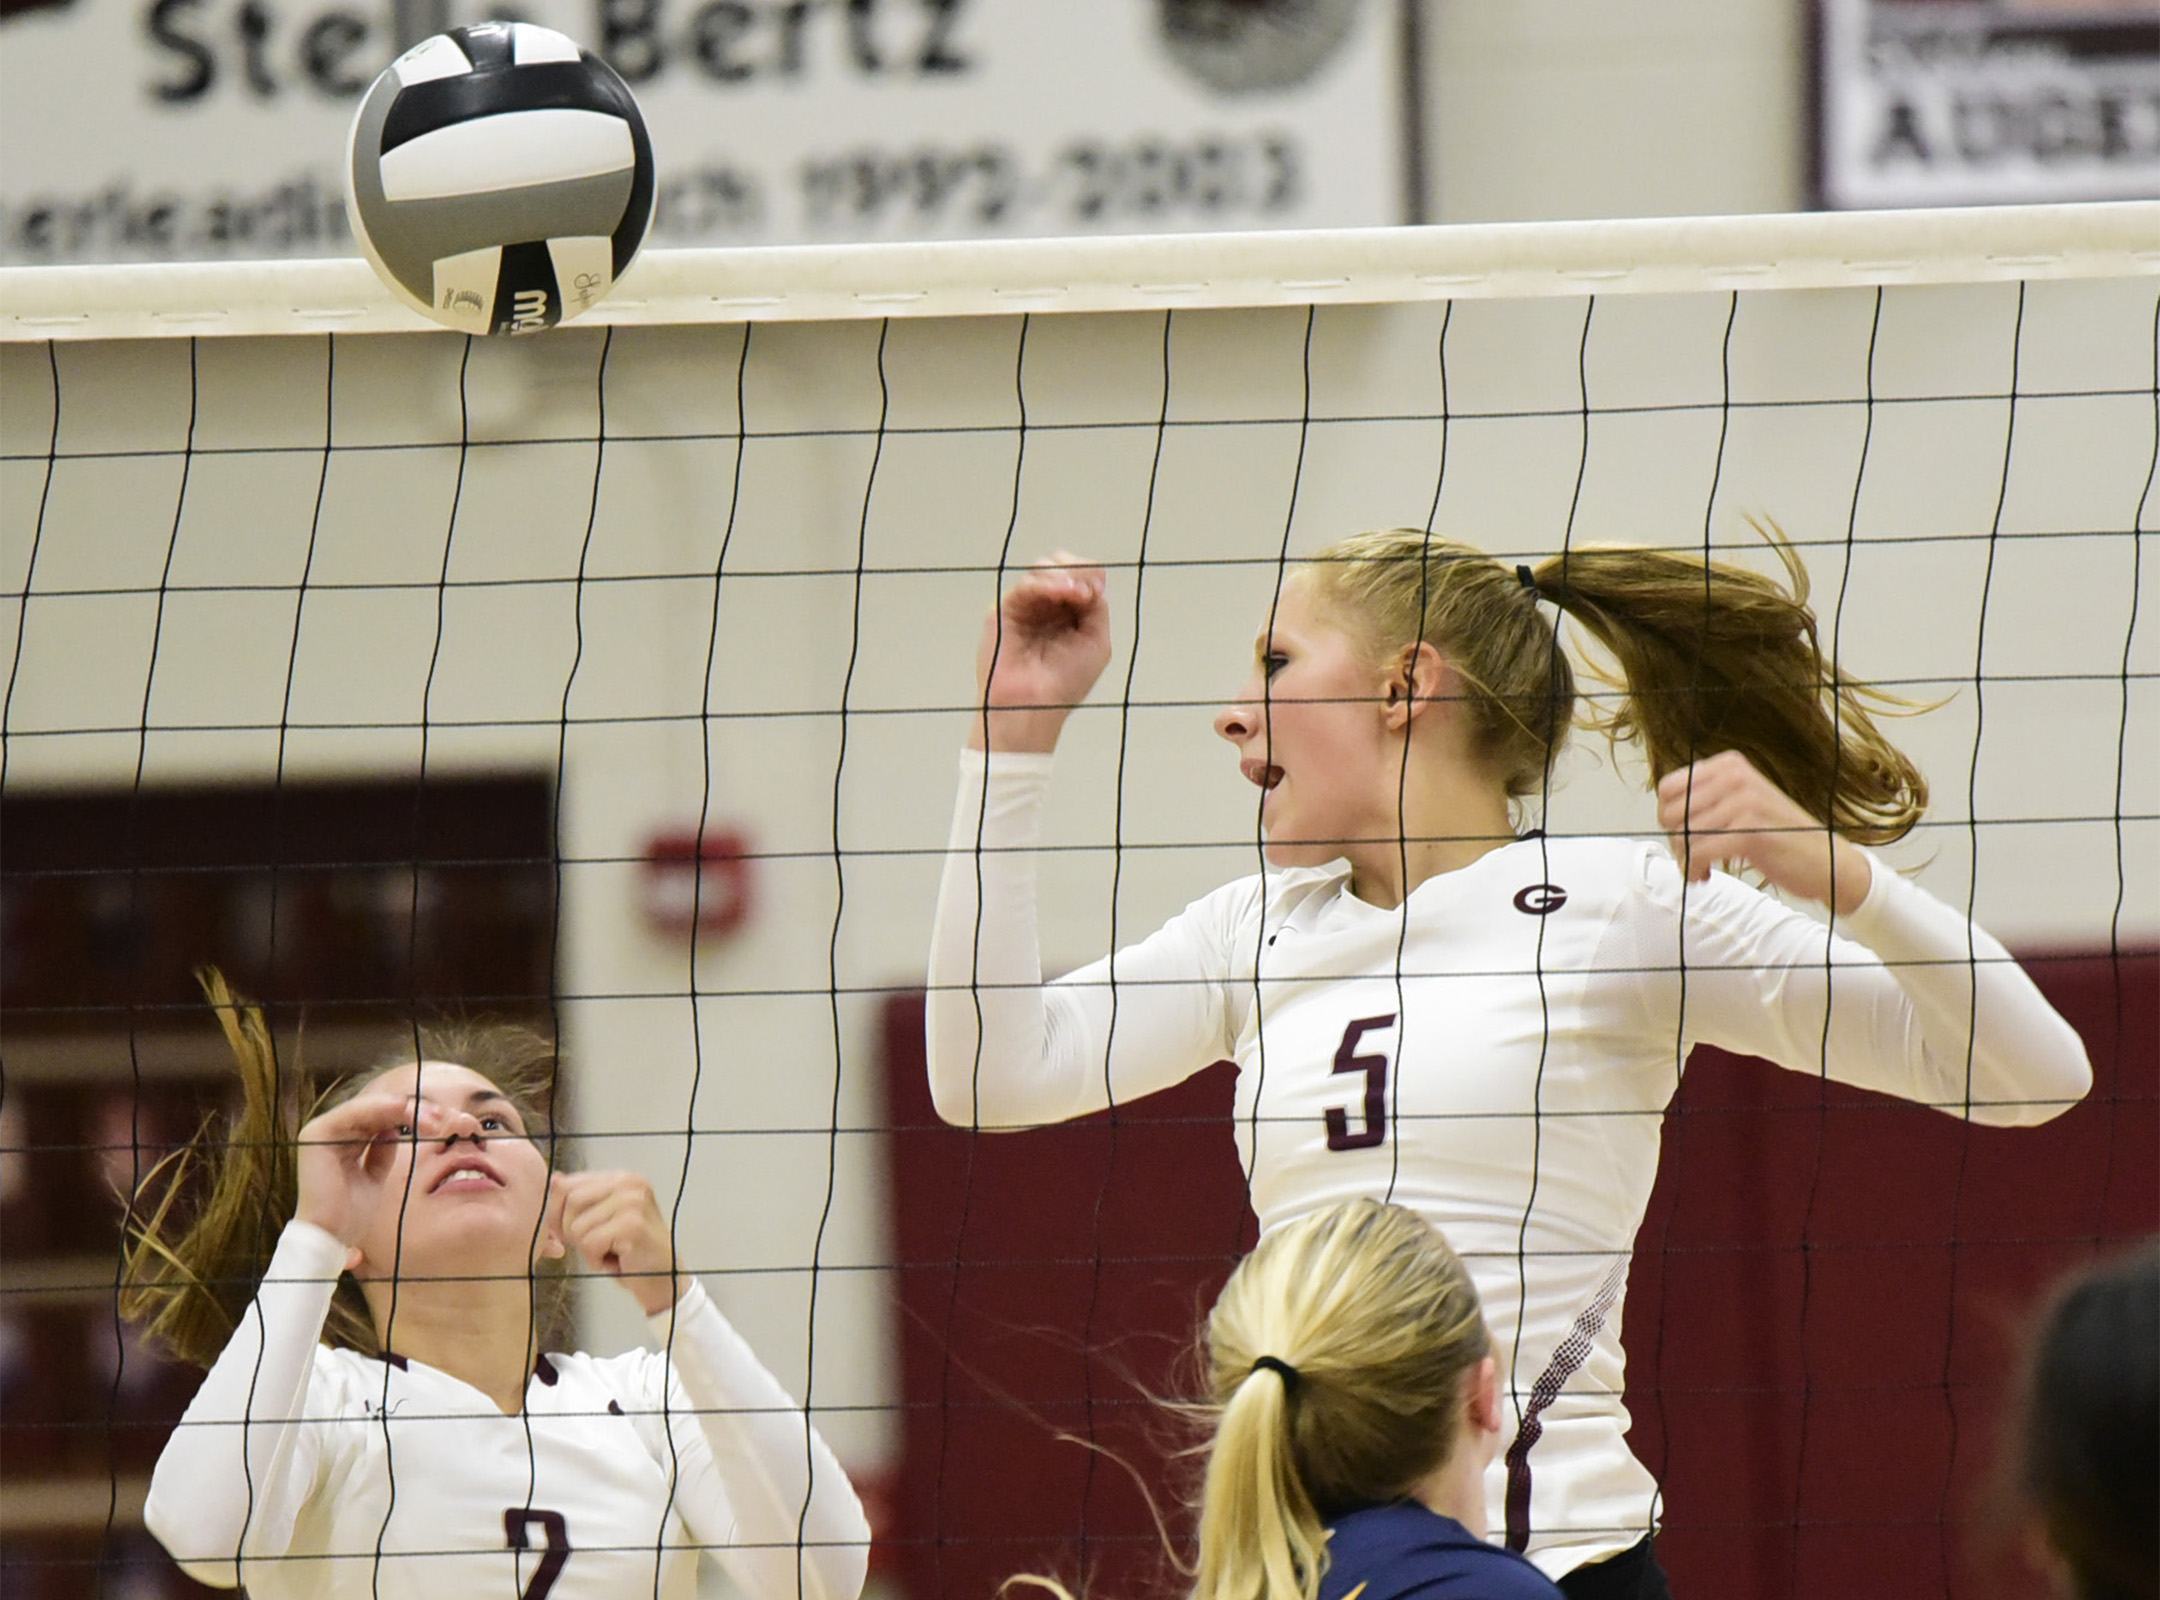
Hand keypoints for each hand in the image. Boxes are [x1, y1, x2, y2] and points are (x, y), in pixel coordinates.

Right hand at [296, 1089, 427, 1269]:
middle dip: (411, 1110)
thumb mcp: (375, 1176)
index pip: (379, 1118)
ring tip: (430, 1118)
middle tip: (440, 1116)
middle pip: (377, 1109)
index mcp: (341, 1141)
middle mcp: (330, 1131)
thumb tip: (395, 1130)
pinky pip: (355, 1113)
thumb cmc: (351, 1212)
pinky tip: (404, 1110)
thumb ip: (382, 1151)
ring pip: (370, 1107)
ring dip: (402, 1108)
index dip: (409, 1116)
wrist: (330, 1235)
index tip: (439, 1120)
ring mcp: (321, 1130)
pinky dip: (381, 1108)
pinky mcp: (318, 1133)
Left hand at [556, 1171, 681, 1316]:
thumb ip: (579, 1199)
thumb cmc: (630, 1251)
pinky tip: (616, 1260)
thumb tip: (555, 1180)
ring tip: (610, 1251)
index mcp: (621, 1177)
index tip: (569, 1232)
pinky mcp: (632, 1225)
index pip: (567, 1185)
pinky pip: (590, 1243)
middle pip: (570, 1201)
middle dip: (571, 1230)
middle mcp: (629, 1183)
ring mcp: (632, 1202)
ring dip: (587, 1249)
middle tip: (594, 1244)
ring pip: (577, 1226)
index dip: (558, 1213)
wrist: (662, 1279)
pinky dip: (596, 1260)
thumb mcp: (600, 1219)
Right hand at [968, 552, 1111, 754]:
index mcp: (1070, 614)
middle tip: (1084, 592)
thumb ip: (1097, 609)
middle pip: (1061, 565)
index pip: (1081, 576)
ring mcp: (1026, 607)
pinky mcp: (1004, 611)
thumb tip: (1091, 581)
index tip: (1095, 591)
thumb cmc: (1065, 683)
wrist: (1034, 706)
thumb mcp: (1097, 643)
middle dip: (1077, 570)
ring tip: (1076, 594)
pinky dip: (1045, 584)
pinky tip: (1062, 592)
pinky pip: (1025, 586)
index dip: (1089, 575)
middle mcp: (1047, 607)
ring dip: (1063, 575)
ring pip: (1042, 569)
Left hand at [1656, 750, 1872, 915]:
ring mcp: (1744, 803)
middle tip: (1692, 857)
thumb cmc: (1779, 836)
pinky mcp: (1749, 832)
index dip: (1668, 817)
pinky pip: (1698, 852)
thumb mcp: (1742, 803)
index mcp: (1730, 765)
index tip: (1682, 835)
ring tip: (1702, 869)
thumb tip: (1663, 813)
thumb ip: (1707, 799)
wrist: (1827, 861)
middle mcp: (1736, 777)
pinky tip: (1706, 876)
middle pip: (1671, 814)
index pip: (1668, 788)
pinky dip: (1695, 869)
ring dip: (1686, 860)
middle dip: (1676, 841)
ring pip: (1683, 836)